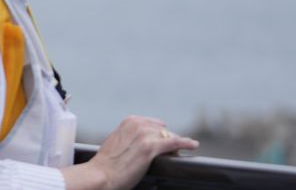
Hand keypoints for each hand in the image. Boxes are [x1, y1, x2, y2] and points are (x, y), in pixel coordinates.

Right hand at [62, 116, 198, 189]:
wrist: (101, 174)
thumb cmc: (107, 163)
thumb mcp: (116, 141)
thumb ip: (128, 136)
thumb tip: (138, 142)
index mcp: (129, 121)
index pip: (153, 124)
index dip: (159, 133)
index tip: (163, 140)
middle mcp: (137, 125)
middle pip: (162, 130)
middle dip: (167, 139)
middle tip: (171, 150)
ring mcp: (144, 136)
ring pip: (169, 137)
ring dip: (176, 144)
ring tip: (180, 151)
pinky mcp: (151, 148)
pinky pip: (175, 143)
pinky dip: (186, 143)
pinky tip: (193, 145)